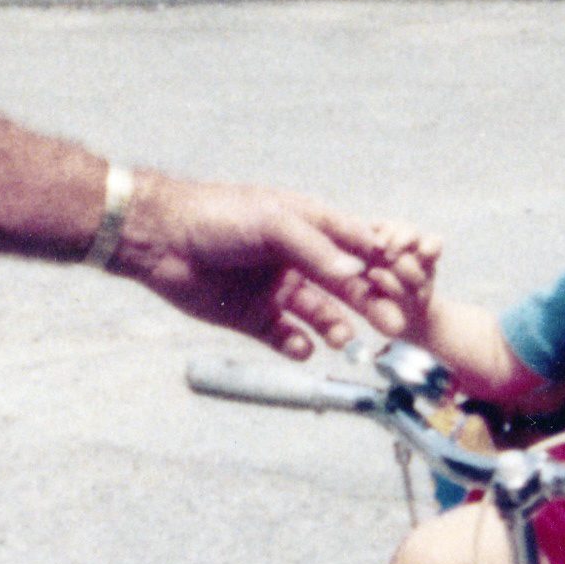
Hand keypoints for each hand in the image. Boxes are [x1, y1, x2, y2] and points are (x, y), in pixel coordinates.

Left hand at [110, 176, 438, 357]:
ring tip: (342, 337)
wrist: (159, 239)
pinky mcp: (253, 317)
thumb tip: (356, 274)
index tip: (405, 283)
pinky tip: (301, 347)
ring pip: (319, 314)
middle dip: (370, 303)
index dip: (382, 265)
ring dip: (335, 326)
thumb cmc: (218, 216)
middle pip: (345, 286)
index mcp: (309, 227)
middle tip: (392, 323)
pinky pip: (285, 337)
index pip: (357, 247)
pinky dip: (297, 345)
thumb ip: (316, 248)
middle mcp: (298, 259)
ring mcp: (277, 289)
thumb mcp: (273, 222)